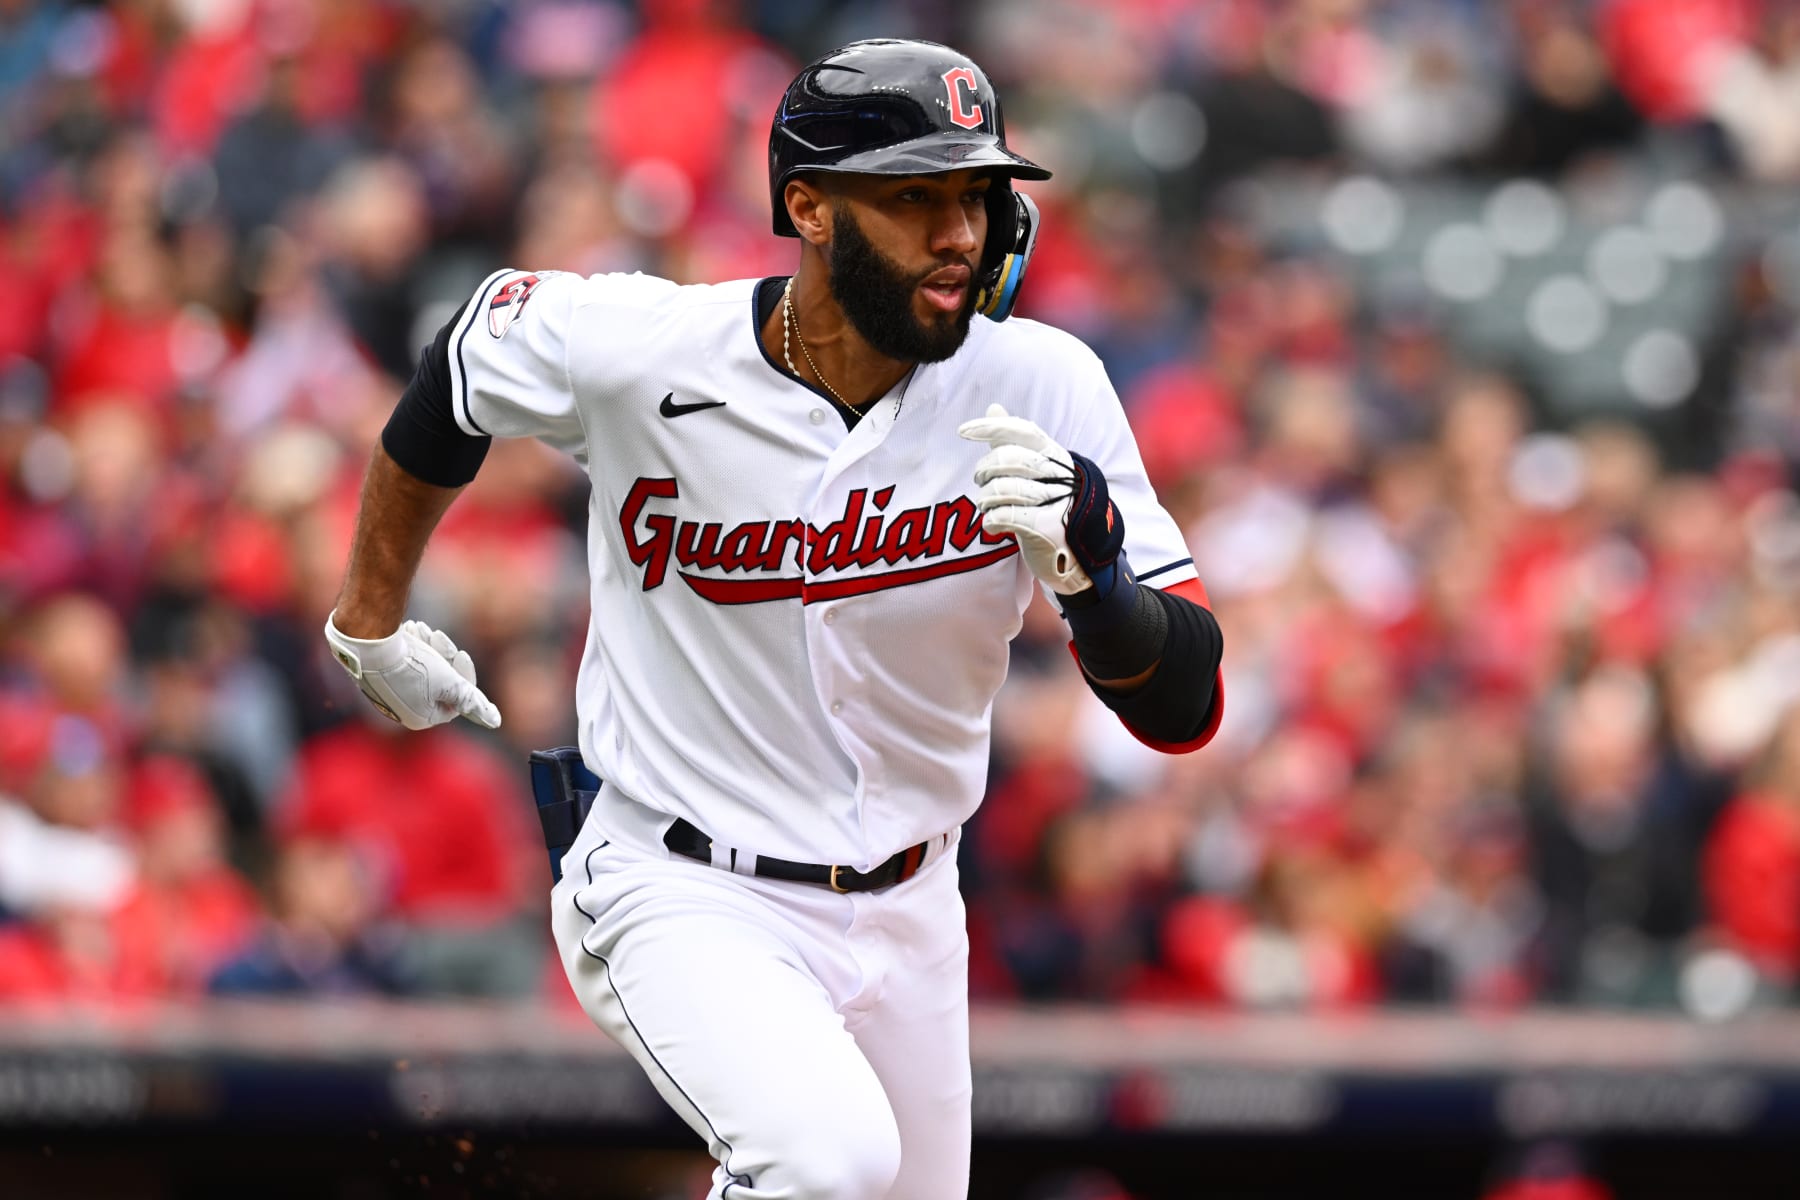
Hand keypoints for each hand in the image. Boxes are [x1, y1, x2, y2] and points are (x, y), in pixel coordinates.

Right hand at [324, 612, 501, 729]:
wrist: (367, 643)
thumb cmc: (411, 665)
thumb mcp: (450, 682)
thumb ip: (472, 701)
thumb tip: (495, 721)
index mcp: (421, 718)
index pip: (457, 699)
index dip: (463, 675)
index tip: (461, 653)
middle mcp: (403, 710)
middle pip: (440, 682)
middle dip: (442, 657)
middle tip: (438, 635)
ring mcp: (387, 693)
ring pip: (423, 667)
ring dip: (427, 647)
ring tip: (419, 629)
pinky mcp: (376, 675)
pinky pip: (403, 661)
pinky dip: (410, 645)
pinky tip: (408, 631)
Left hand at [957, 403, 1122, 596]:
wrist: (1076, 553)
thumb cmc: (1048, 506)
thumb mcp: (1034, 471)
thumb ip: (1013, 441)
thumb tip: (994, 407)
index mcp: (1054, 455)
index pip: (1022, 431)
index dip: (991, 428)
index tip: (963, 431)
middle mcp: (1058, 474)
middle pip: (1007, 460)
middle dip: (984, 471)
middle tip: (981, 482)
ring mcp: (1056, 501)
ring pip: (1001, 489)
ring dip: (985, 499)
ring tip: (987, 505)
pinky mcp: (1047, 528)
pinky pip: (1004, 516)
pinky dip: (990, 520)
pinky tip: (993, 524)